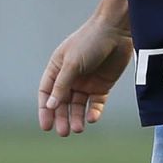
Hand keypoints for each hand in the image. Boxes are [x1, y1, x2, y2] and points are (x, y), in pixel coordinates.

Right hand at [38, 18, 134, 137]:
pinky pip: (96, 103)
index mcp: (57, 69)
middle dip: (62, 117)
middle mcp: (70, 77)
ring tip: (78, 129)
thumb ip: (62, 85)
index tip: (46, 126)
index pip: (47, 93)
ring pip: (78, 105)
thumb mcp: (72, 63)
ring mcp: (86, 82)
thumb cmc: (90, 41)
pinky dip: (93, 111)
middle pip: (62, 103)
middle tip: (63, 132)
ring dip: (77, 117)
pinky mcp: (103, 85)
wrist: (117, 30)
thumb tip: (50, 106)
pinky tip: (92, 118)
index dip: (45, 110)